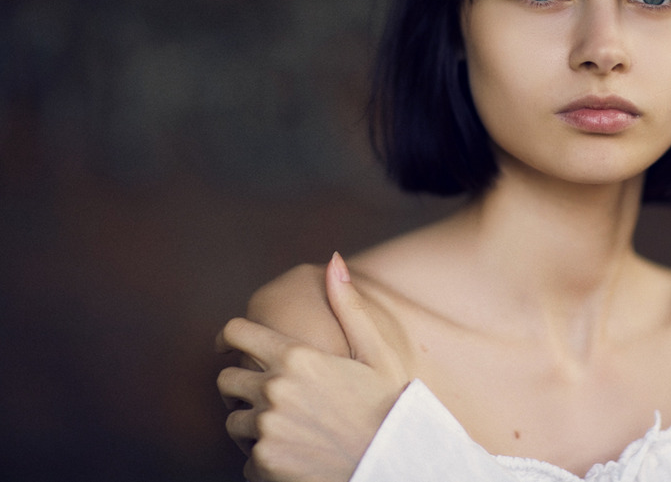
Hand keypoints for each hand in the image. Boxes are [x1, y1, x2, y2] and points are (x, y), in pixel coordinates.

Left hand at [216, 253, 409, 481]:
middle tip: (258, 393)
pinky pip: (246, 459)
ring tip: (281, 428)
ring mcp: (267, 428)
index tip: (226, 346)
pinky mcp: (265, 463)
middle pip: (225, 379)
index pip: (235, 332)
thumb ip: (348, 305)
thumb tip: (335, 259)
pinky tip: (292, 455)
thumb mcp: (374, 351)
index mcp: (296, 356)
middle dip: (238, 384)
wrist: (395, 462)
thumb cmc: (388, 404)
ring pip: (233, 421)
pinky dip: (263, 459)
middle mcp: (274, 389)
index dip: (226, 337)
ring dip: (250, 424)